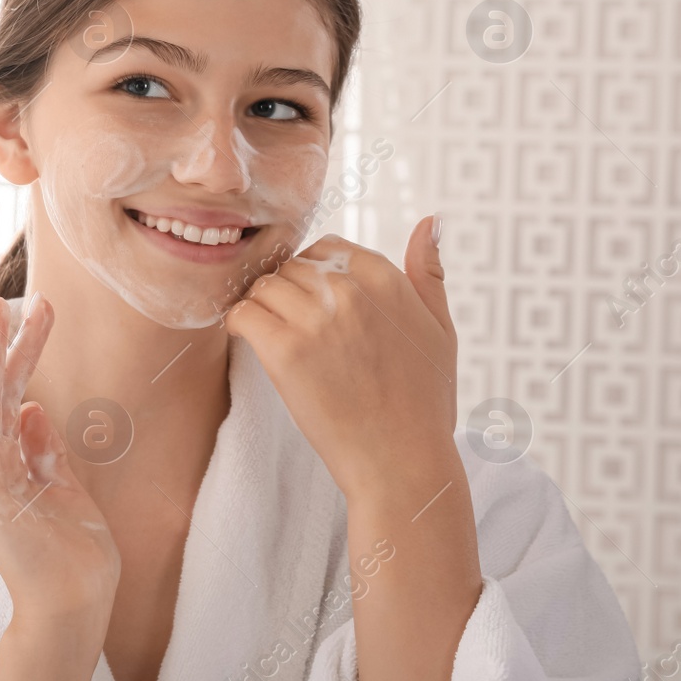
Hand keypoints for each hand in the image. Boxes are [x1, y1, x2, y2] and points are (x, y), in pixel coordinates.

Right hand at [0, 292, 119, 626]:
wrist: (73, 598)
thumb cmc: (74, 554)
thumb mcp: (66, 489)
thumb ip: (45, 450)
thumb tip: (32, 406)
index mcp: (13, 460)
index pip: (16, 394)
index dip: (24, 353)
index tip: (36, 315)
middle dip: (4, 342)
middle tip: (11, 296)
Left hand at [224, 217, 457, 499]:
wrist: (402, 461)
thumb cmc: (422, 400)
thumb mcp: (440, 329)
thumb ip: (429, 272)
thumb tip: (430, 219)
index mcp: (385, 278)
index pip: (326, 248)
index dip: (314, 277)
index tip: (318, 310)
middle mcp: (349, 291)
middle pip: (291, 266)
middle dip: (288, 294)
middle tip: (298, 332)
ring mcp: (315, 319)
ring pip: (263, 287)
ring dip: (264, 310)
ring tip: (282, 342)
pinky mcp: (284, 350)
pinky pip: (242, 314)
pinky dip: (240, 327)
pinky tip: (258, 348)